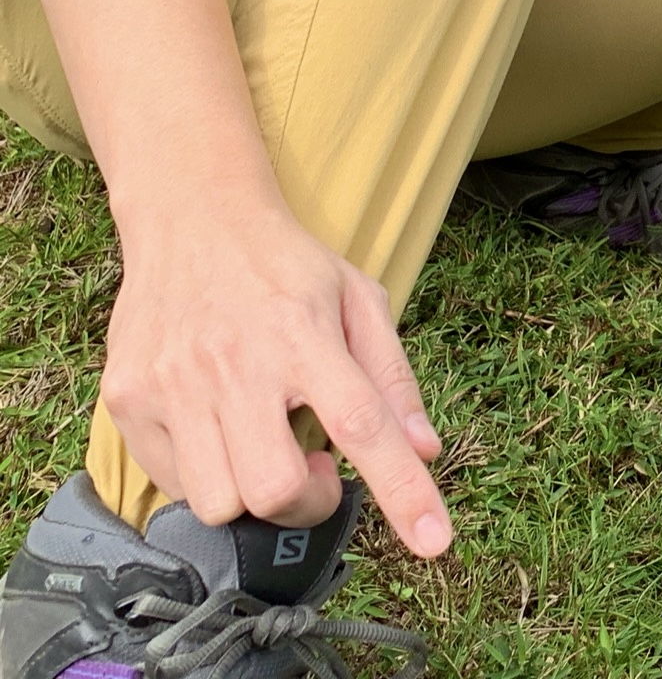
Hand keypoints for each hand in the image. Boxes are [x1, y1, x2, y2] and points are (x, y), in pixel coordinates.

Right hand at [102, 188, 449, 554]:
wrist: (191, 219)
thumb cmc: (287, 264)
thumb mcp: (359, 299)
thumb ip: (392, 376)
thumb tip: (425, 448)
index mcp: (305, 335)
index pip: (363, 424)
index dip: (402, 489)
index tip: (434, 540)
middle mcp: (236, 363)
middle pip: (275, 489)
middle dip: (308, 501)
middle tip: (315, 466)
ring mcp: (173, 384)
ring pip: (219, 502)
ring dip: (254, 493)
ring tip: (264, 441)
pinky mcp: (128, 399)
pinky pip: (172, 483)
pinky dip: (207, 475)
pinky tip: (220, 429)